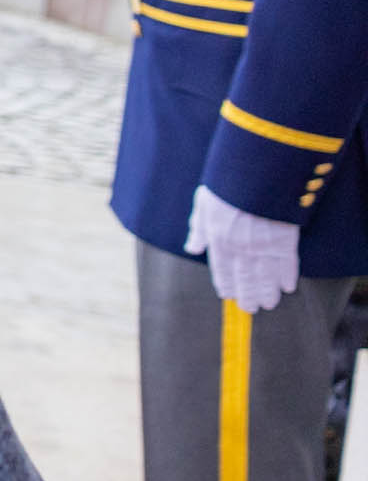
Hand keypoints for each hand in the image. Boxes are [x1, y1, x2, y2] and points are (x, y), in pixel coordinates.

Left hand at [185, 184, 299, 313]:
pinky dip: (288, 276)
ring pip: (266, 276)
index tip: (229, 295)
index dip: (226, 283)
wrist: (257, 173)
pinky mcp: (286, 240)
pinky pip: (288, 264)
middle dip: (248, 294)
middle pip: (245, 277)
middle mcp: (240, 247)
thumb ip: (198, 228)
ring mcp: (264, 246)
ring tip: (269, 304)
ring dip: (267, 292)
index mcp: (219, 239)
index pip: (221, 269)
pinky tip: (288, 287)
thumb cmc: (227, 184)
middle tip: (251, 308)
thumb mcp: (204, 203)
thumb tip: (191, 247)